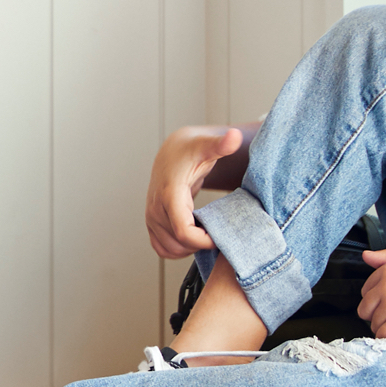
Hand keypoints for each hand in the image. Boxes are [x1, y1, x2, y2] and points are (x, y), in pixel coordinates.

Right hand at [144, 125, 243, 258]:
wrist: (172, 152)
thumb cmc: (190, 150)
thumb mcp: (208, 145)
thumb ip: (222, 143)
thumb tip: (234, 136)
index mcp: (170, 193)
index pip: (183, 231)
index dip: (204, 240)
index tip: (221, 236)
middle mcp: (156, 207)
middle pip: (179, 243)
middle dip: (201, 244)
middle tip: (220, 234)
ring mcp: (151, 216)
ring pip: (169, 249)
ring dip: (190, 249)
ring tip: (208, 235)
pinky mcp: (151, 222)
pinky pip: (161, 248)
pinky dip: (178, 250)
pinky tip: (194, 239)